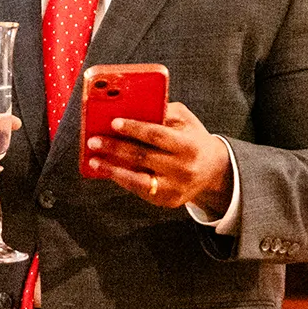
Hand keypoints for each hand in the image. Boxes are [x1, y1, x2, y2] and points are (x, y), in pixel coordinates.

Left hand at [81, 101, 231, 212]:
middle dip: (115, 148)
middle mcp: (184, 169)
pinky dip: (122, 179)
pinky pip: (140, 190)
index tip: (113, 122)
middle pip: (143, 157)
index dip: (134, 128)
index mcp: (189, 146)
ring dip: (112, 169)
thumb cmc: (192, 139)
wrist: (213, 171)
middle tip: (93, 141)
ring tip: (93, 160)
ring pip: (138, 179)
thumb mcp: (186, 121)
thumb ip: (163, 112)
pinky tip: (107, 170)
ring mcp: (175, 188)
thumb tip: (131, 108)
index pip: (157, 135)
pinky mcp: (167, 201)